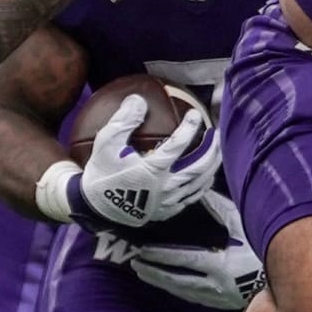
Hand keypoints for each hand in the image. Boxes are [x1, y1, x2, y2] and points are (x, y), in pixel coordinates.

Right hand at [72, 94, 220, 228]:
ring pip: (199, 183)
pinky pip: (192, 198)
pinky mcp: (167, 212)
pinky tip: (206, 176)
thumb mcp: (105, 144)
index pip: (178, 145)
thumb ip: (123, 121)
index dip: (190, 128)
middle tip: (218, 134)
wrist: (94, 208)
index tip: (196, 114)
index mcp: (151, 170)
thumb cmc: (101, 173)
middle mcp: (164, 187)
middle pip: (199, 167)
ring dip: (212, 167)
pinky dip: (202, 185)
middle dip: (213, 149)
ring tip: (218, 152)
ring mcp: (168, 202)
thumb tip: (138, 99)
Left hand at [130, 191, 264, 308]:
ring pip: (184, 292)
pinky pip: (196, 298)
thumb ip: (221, 210)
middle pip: (177, 280)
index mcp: (219, 265)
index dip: (162, 256)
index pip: (184, 261)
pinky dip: (181, 291)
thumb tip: (201, 192)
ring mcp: (220, 297)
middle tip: (136, 265)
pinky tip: (172, 286)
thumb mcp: (245, 225)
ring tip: (146, 274)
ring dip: (163, 283)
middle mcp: (216, 286)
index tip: (143, 252)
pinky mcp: (226, 303)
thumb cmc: (264, 249)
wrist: (291, 275)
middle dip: (155, 272)